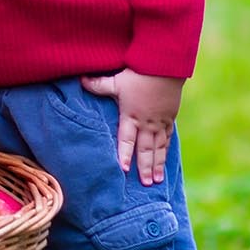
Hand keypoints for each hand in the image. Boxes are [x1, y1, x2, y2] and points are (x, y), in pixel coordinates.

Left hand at [81, 69, 181, 186]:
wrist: (165, 66)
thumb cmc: (139, 73)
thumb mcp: (116, 80)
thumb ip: (98, 84)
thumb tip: (80, 80)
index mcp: (131, 116)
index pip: (126, 140)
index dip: (124, 154)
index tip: (123, 169)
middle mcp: (146, 123)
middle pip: (145, 149)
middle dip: (144, 168)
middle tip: (145, 184)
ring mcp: (160, 121)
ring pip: (158, 148)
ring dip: (157, 164)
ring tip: (156, 180)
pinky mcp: (170, 117)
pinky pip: (167, 138)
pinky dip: (166, 151)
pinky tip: (164, 160)